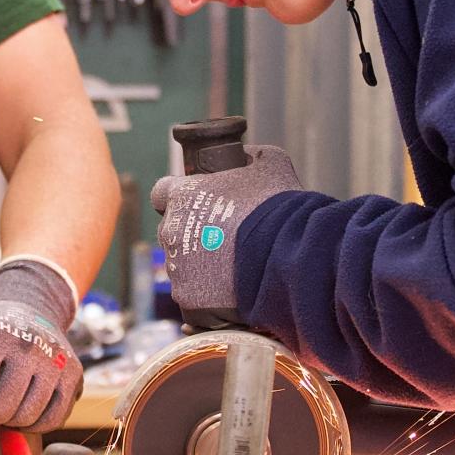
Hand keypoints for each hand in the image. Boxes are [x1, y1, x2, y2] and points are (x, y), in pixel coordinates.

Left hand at [151, 144, 302, 317]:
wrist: (291, 256)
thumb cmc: (280, 206)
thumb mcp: (269, 163)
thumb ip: (248, 156)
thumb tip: (242, 155)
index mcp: (181, 195)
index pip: (162, 193)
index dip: (180, 198)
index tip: (197, 204)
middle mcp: (171, 230)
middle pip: (173, 232)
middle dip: (194, 234)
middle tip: (225, 239)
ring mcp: (176, 267)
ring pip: (182, 266)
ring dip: (200, 266)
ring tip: (233, 268)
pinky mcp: (188, 299)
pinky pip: (192, 296)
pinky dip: (207, 296)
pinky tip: (231, 291)